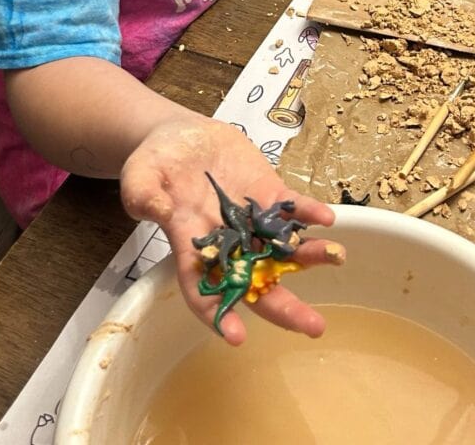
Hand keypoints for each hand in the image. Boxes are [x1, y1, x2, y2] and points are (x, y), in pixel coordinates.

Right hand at [120, 116, 341, 344]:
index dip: (218, 316)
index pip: (203, 291)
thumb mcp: (139, 176)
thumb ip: (143, 194)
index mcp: (189, 247)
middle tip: (314, 327)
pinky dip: (308, 213)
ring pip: (283, 248)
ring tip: (335, 257)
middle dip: (285, 307)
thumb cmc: (154, 164)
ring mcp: (250, 220)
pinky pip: (290, 208)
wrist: (181, 137)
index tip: (237, 337)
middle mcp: (226, 243)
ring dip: (309, 255)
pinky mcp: (266, 193)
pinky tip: (326, 218)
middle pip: (256, 282)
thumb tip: (156, 209)